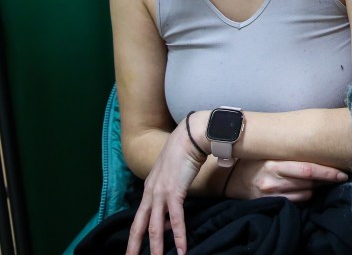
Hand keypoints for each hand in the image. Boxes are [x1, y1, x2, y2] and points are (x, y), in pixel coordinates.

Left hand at [126, 117, 206, 254]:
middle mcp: (151, 192)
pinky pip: (176, 219)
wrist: (189, 137)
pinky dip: (179, 235)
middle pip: (139, 225)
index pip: (139, 217)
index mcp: (149, 188)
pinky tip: (181, 248)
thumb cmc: (184, 152)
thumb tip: (172, 217)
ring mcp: (161, 193)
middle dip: (134, 246)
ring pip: (155, 226)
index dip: (135, 235)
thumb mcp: (172, 176)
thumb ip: (170, 195)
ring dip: (156, 247)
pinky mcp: (174, 192)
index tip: (132, 249)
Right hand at [226, 159, 349, 200]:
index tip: (342, 173)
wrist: (229, 177)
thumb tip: (317, 141)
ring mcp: (271, 195)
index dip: (327, 173)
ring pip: (305, 195)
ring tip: (325, 182)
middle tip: (341, 176)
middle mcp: (273, 181)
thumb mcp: (269, 150)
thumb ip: (290, 149)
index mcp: (274, 164)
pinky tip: (310, 191)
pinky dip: (306, 197)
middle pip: (309, 184)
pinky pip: (296, 203)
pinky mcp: (269, 204)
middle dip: (327, 180)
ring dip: (318, 189)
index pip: (307, 170)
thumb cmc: (255, 159)